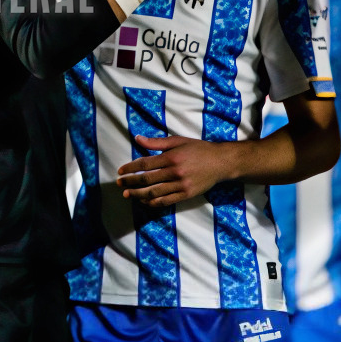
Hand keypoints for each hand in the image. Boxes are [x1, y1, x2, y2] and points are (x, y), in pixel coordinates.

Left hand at [116, 135, 232, 206]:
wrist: (221, 162)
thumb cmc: (198, 149)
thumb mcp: (178, 141)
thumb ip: (156, 142)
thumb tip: (137, 138)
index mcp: (171, 157)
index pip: (145, 164)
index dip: (130, 168)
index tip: (120, 171)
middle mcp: (175, 172)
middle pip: (147, 179)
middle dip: (130, 182)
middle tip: (119, 183)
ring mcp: (181, 185)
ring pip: (155, 192)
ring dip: (138, 194)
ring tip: (127, 194)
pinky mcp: (187, 195)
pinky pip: (167, 201)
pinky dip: (153, 202)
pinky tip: (144, 201)